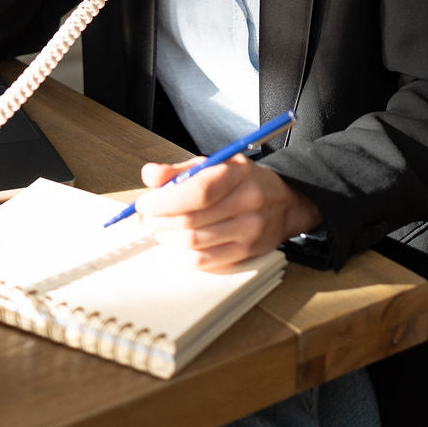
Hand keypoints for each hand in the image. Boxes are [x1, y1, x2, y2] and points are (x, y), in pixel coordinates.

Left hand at [134, 155, 322, 271]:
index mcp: (237, 173)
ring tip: (160, 229)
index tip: (145, 203)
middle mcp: (248, 203)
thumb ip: (178, 170)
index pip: (197, 192)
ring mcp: (249, 232)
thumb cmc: (241, 181)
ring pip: (195, 244)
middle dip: (159, 221)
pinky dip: (183, 255)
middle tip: (146, 217)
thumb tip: (149, 175)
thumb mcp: (213, 164)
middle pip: (192, 221)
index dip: (165, 201)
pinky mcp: (246, 254)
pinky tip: (177, 244)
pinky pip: (206, 262)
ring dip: (168, 239)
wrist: (282, 202)